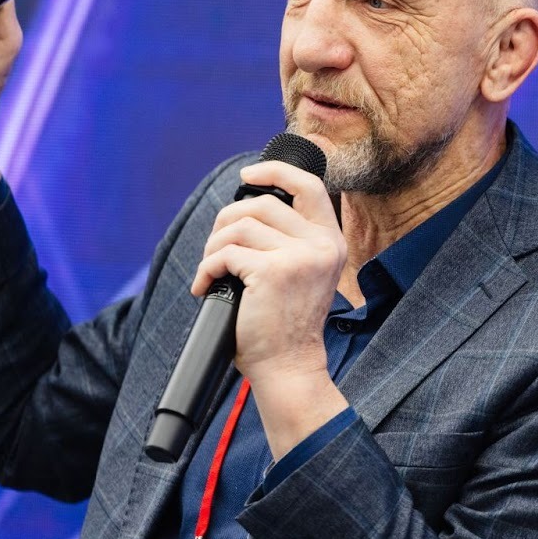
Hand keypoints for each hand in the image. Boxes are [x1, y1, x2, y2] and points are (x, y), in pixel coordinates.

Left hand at [191, 159, 348, 457]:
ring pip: (239, 226)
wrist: (288, 369)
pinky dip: (206, 269)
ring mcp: (299, 257)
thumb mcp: (300, 274)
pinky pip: (225, 254)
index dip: (276, 170)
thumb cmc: (285, 326)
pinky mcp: (272, 272)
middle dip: (227, 221)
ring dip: (214, 248)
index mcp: (331, 243)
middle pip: (262, 203)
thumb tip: (245, 207)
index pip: (309, 186)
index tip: (248, 175)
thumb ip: (287, 240)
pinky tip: (206, 288)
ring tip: (211, 273)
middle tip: (216, 249)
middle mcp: (321, 246)